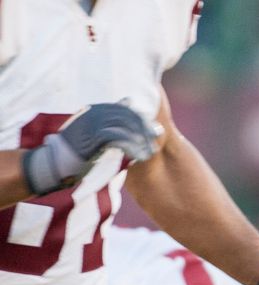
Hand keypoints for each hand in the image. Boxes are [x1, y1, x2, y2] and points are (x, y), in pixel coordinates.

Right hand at [23, 102, 159, 194]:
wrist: (54, 161)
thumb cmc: (76, 148)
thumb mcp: (94, 130)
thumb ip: (111, 118)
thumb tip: (129, 102)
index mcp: (97, 109)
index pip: (125, 109)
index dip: (141, 119)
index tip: (155, 130)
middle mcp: (95, 113)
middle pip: (127, 116)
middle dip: (144, 128)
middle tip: (158, 139)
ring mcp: (92, 123)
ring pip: (124, 127)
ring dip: (140, 140)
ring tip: (150, 152)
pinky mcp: (92, 137)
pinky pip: (117, 139)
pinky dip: (131, 147)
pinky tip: (140, 156)